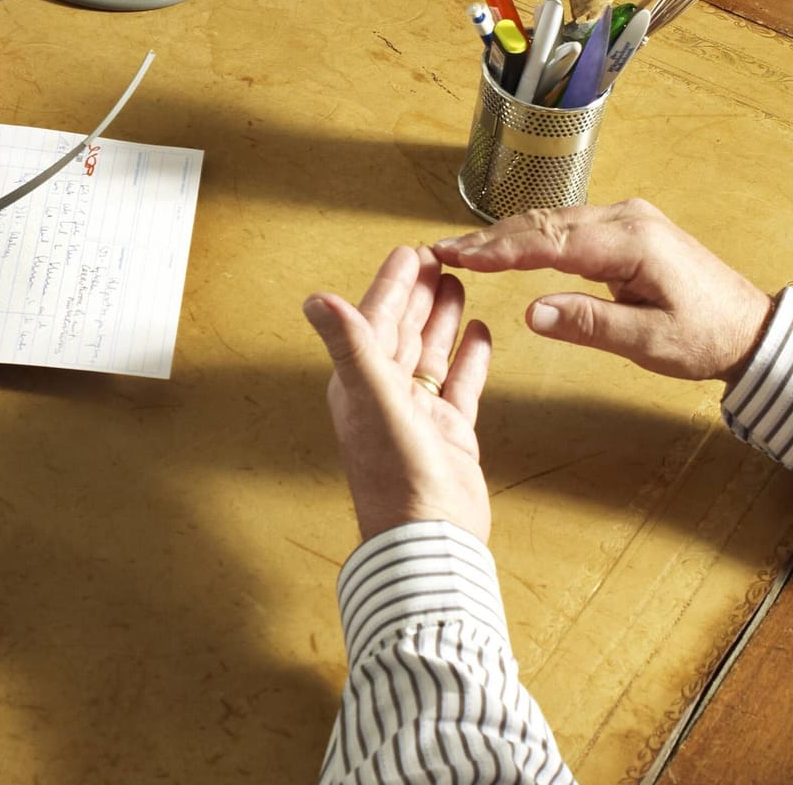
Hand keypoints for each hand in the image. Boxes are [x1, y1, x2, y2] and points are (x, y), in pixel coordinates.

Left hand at [304, 246, 493, 542]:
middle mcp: (385, 395)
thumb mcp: (373, 400)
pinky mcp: (449, 433)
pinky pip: (460, 386)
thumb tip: (314, 300)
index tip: (409, 253)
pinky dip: (470, 359)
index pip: (376, 319)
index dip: (392, 285)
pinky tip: (480, 334)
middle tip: (437, 257)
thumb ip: (350, 347)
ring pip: (431, 353)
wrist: (429, 540)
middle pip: (403, 330)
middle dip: (418, 293)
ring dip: (442, 319)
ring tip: (458, 284)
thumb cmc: (396, 479)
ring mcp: (419, 414)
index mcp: (360, 383)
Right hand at [433, 199, 773, 386]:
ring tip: (461, 248)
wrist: (750, 328)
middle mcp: (626, 219)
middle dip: (489, 238)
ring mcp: (626, 219)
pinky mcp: (625, 228)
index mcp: (631, 242)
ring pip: (550, 220)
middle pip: (542, 223)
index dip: (496, 250)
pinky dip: (529, 235)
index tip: (455, 256)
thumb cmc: (708, 336)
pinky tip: (505, 244)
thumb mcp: (650, 342)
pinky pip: (565, 225)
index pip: (548, 242)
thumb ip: (590, 324)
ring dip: (504, 235)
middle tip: (442, 250)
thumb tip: (532, 313)